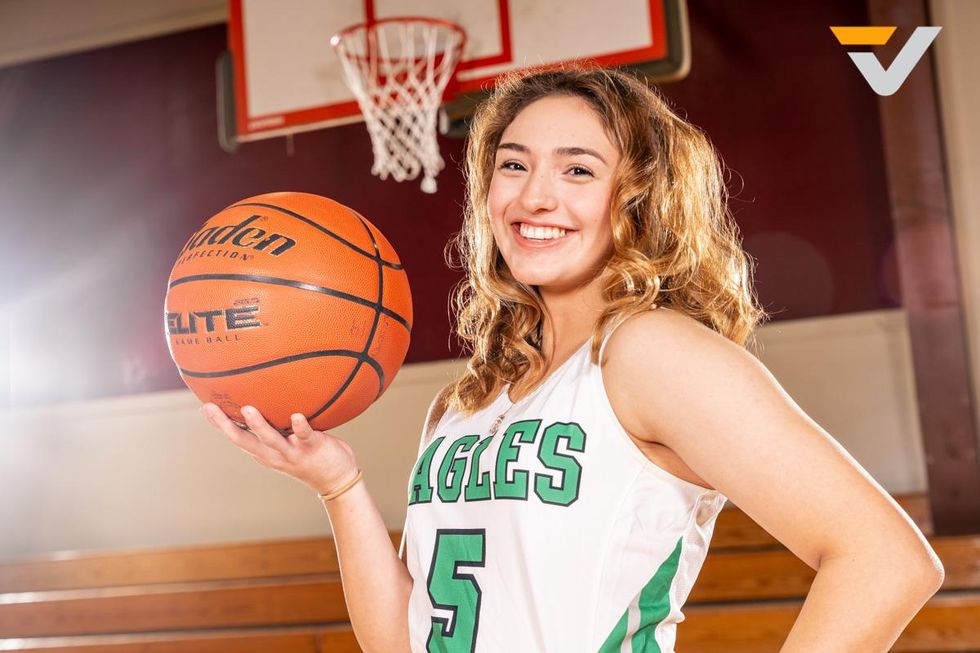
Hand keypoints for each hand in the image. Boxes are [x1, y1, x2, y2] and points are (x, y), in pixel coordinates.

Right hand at [201, 403, 359, 494]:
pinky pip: (305, 436)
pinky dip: (300, 426)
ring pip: (272, 440)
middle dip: (226, 426)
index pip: (238, 437)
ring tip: (247, 409)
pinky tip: (297, 415)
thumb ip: (276, 426)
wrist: (336, 479)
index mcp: (265, 452)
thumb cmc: (309, 455)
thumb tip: (267, 399)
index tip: (204, 407)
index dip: (220, 424)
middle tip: (211, 408)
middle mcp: (274, 454)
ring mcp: (293, 452)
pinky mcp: (313, 448)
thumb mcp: (286, 443)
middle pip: (245, 441)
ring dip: (259, 425)